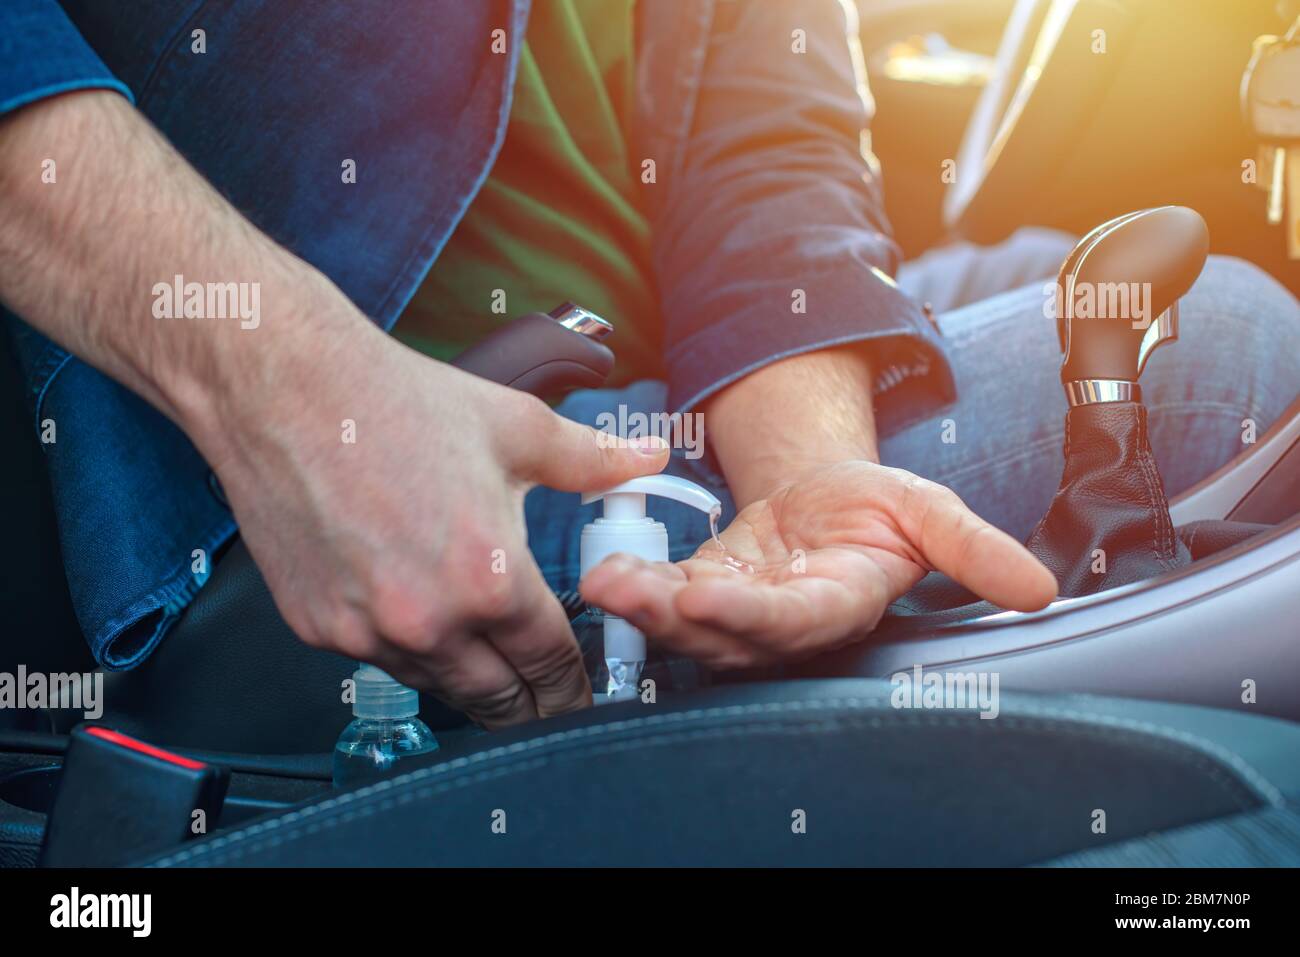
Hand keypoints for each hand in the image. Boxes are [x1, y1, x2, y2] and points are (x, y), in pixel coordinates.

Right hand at [197, 325, 668, 727]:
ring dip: (472, 684)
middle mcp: (430, 621)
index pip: (552, 665)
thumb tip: (648, 458)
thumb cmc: (397, 404)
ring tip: (491, 668)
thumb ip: (592, 460)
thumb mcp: (516, 428)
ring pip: (440, 688)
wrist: (286, 390)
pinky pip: (381, 664)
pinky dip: (409, 655)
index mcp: (491, 579)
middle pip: (500, 702)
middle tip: (545, 703)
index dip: (576, 686)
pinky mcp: (318, 630)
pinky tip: (421, 624)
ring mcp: (367, 633)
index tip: (582, 694)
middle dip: (531, 707)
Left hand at [579, 460, 1056, 668]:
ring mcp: (741, 611)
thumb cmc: (878, 508)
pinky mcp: (705, 590)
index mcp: (841, 602)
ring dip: (646, 609)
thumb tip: (1041, 589)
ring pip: (690, 626)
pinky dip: (638, 588)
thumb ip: (974, 550)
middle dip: (680, 619)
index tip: (711, 596)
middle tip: (634, 594)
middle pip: (731, 634)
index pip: (800, 622)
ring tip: (607, 584)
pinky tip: (607, 573)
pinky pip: (668, 598)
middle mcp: (786, 622)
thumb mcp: (930, 512)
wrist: (830, 496)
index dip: (756, 617)